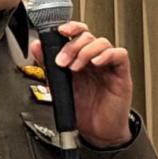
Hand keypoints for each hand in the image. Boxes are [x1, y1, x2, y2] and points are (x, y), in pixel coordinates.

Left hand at [28, 22, 132, 148]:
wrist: (97, 131)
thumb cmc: (82, 109)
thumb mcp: (59, 86)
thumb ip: (48, 66)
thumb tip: (36, 46)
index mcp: (78, 59)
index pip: (77, 34)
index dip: (70, 27)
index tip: (58, 31)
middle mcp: (93, 60)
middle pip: (87, 36)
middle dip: (72, 45)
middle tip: (62, 61)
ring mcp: (108, 65)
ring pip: (102, 42)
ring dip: (85, 51)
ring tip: (76, 68)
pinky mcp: (121, 73)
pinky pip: (119, 54)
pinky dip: (107, 54)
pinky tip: (96, 63)